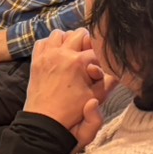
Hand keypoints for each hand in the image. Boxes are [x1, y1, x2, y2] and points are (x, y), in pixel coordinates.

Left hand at [24, 30, 111, 145]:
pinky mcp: (36, 60)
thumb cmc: (72, 110)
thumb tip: (116, 68)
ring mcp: (47, 55)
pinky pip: (43, 42)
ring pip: (59, 34)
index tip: (99, 65)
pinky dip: (50, 44)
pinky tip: (56, 54)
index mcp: (78, 62)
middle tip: (88, 55)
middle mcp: (61, 53)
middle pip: (79, 34)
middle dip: (87, 42)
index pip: (96, 50)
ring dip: (68, 40)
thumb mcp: (96, 97)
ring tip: (72, 53)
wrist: (45, 120)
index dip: (101, 57)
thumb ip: (109, 81)